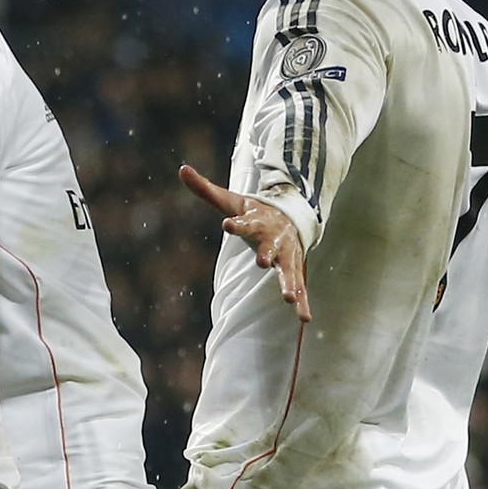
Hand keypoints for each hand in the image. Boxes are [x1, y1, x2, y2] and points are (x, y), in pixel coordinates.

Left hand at [179, 164, 310, 321]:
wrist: (290, 215)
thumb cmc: (254, 212)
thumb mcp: (230, 201)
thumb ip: (205, 189)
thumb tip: (182, 169)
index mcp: (256, 222)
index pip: (244, 222)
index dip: (235, 224)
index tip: (226, 224)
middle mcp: (273, 239)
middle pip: (270, 248)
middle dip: (267, 255)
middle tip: (262, 263)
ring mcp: (286, 255)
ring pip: (289, 271)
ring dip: (289, 284)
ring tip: (289, 299)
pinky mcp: (294, 268)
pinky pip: (300, 287)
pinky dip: (304, 302)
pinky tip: (305, 318)